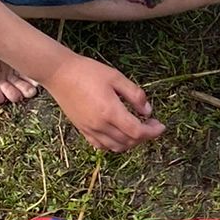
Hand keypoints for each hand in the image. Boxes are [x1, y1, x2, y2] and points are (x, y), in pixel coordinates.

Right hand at [44, 53, 164, 152]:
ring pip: (116, 147)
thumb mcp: (116, 77)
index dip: (152, 132)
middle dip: (144, 136)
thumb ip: (135, 95)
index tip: (160, 126)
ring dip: (131, 142)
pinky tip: (119, 134)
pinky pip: (101, 145)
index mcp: (110, 111)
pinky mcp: (82, 129)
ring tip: (137, 130)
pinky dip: (114, 144)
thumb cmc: (87, 72)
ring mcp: (89, 129)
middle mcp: (100, 125)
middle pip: (129, 141)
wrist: (59, 73)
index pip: (137, 132)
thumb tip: (148, 111)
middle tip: (151, 125)